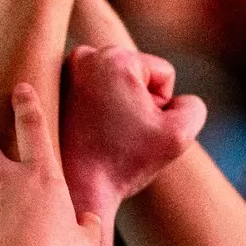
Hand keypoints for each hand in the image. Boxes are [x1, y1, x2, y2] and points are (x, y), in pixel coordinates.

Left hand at [61, 45, 205, 215]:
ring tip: (104, 133)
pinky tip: (89, 131)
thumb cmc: (125, 163)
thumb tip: (179, 100)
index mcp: (115, 58)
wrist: (75, 190)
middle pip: (137, 74)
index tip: (138, 131)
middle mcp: (84, 55)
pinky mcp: (51, 88)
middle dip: (138, 103)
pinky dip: (96, 107)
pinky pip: (93, 90)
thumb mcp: (178, 136)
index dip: (162, 107)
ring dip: (118, 104)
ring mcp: (63, 70)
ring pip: (115, 82)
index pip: (163, 73)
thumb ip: (194, 107)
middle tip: (120, 135)